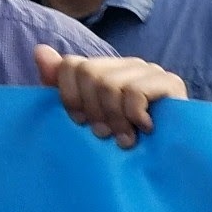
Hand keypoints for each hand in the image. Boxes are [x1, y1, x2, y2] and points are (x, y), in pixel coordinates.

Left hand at [34, 45, 185, 147]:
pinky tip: (144, 129)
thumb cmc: (124, 140)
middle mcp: (127, 65)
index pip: (72, 65)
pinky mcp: (171, 82)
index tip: (79, 122)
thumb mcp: (87, 117)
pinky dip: (133, 115)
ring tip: (124, 139)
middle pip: (90, 72)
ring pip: (110, 84)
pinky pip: (135, 92)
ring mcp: (150, 71)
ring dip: (114, 119)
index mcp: (106, 70)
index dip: (69, 96)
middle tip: (104, 134)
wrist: (169, 161)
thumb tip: (40, 50)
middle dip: (92, 109)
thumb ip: (62, 86)